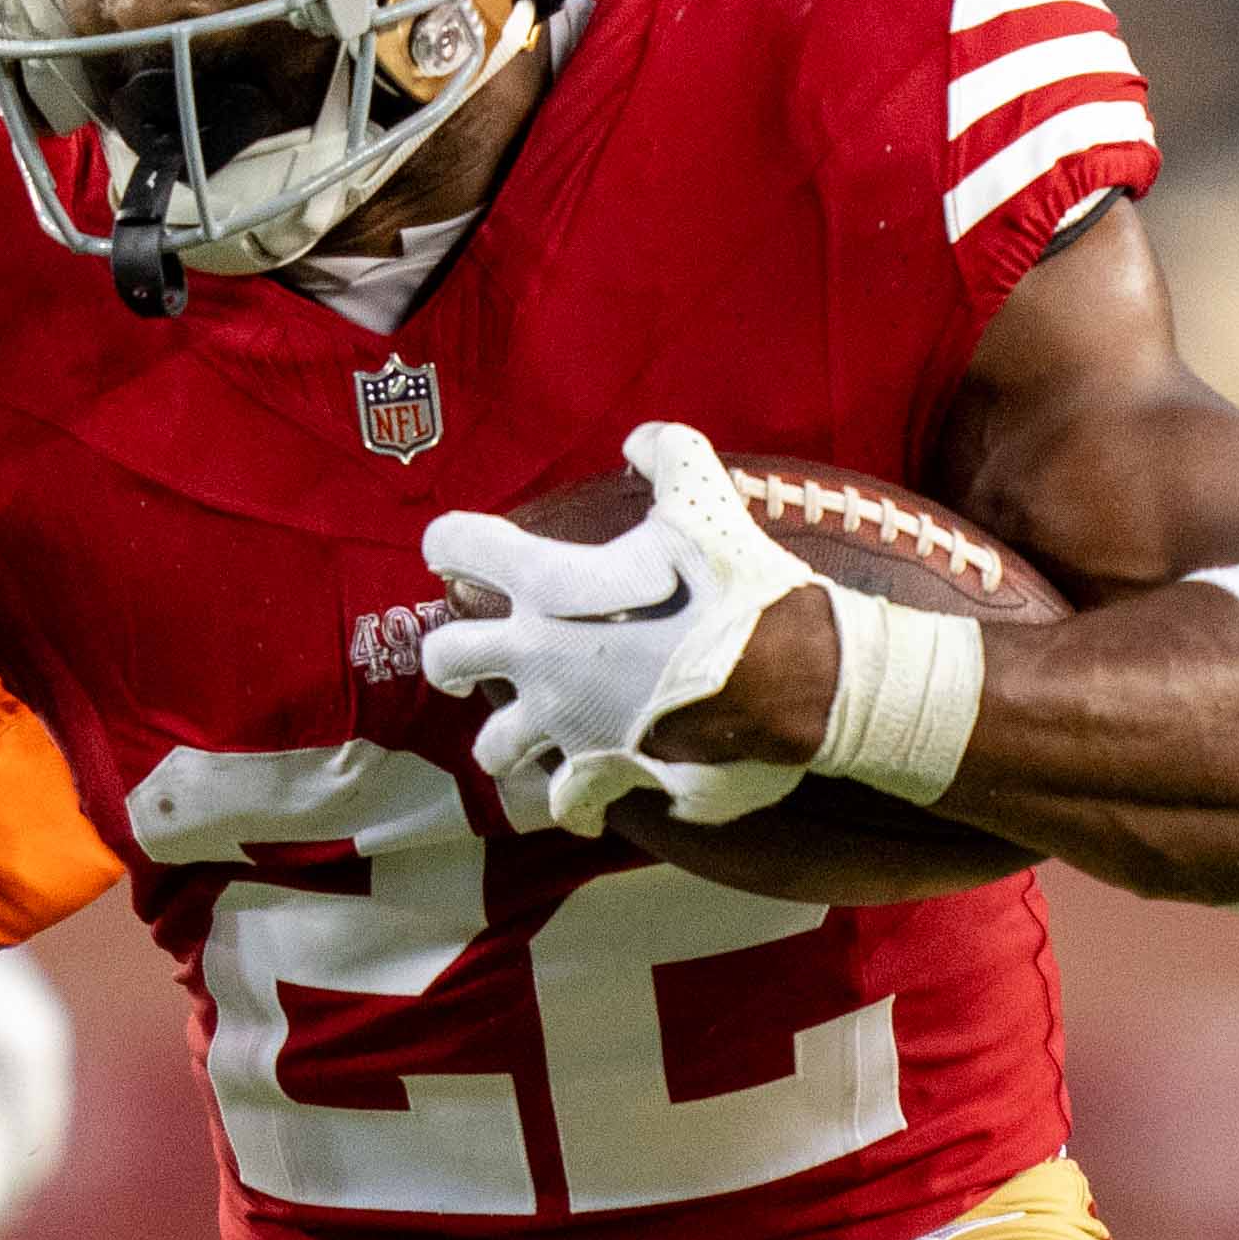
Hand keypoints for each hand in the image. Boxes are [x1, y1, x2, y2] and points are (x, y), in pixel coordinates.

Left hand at [414, 420, 816, 835]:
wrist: (794, 678)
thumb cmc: (741, 588)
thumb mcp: (707, 501)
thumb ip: (669, 457)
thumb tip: (641, 439)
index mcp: (548, 583)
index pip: (458, 546)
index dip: (450, 542)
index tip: (455, 549)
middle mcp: (539, 656)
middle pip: (444, 658)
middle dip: (449, 655)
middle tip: (471, 652)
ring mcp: (565, 722)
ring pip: (493, 746)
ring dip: (505, 736)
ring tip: (528, 725)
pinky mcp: (602, 771)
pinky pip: (567, 801)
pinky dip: (574, 799)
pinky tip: (585, 795)